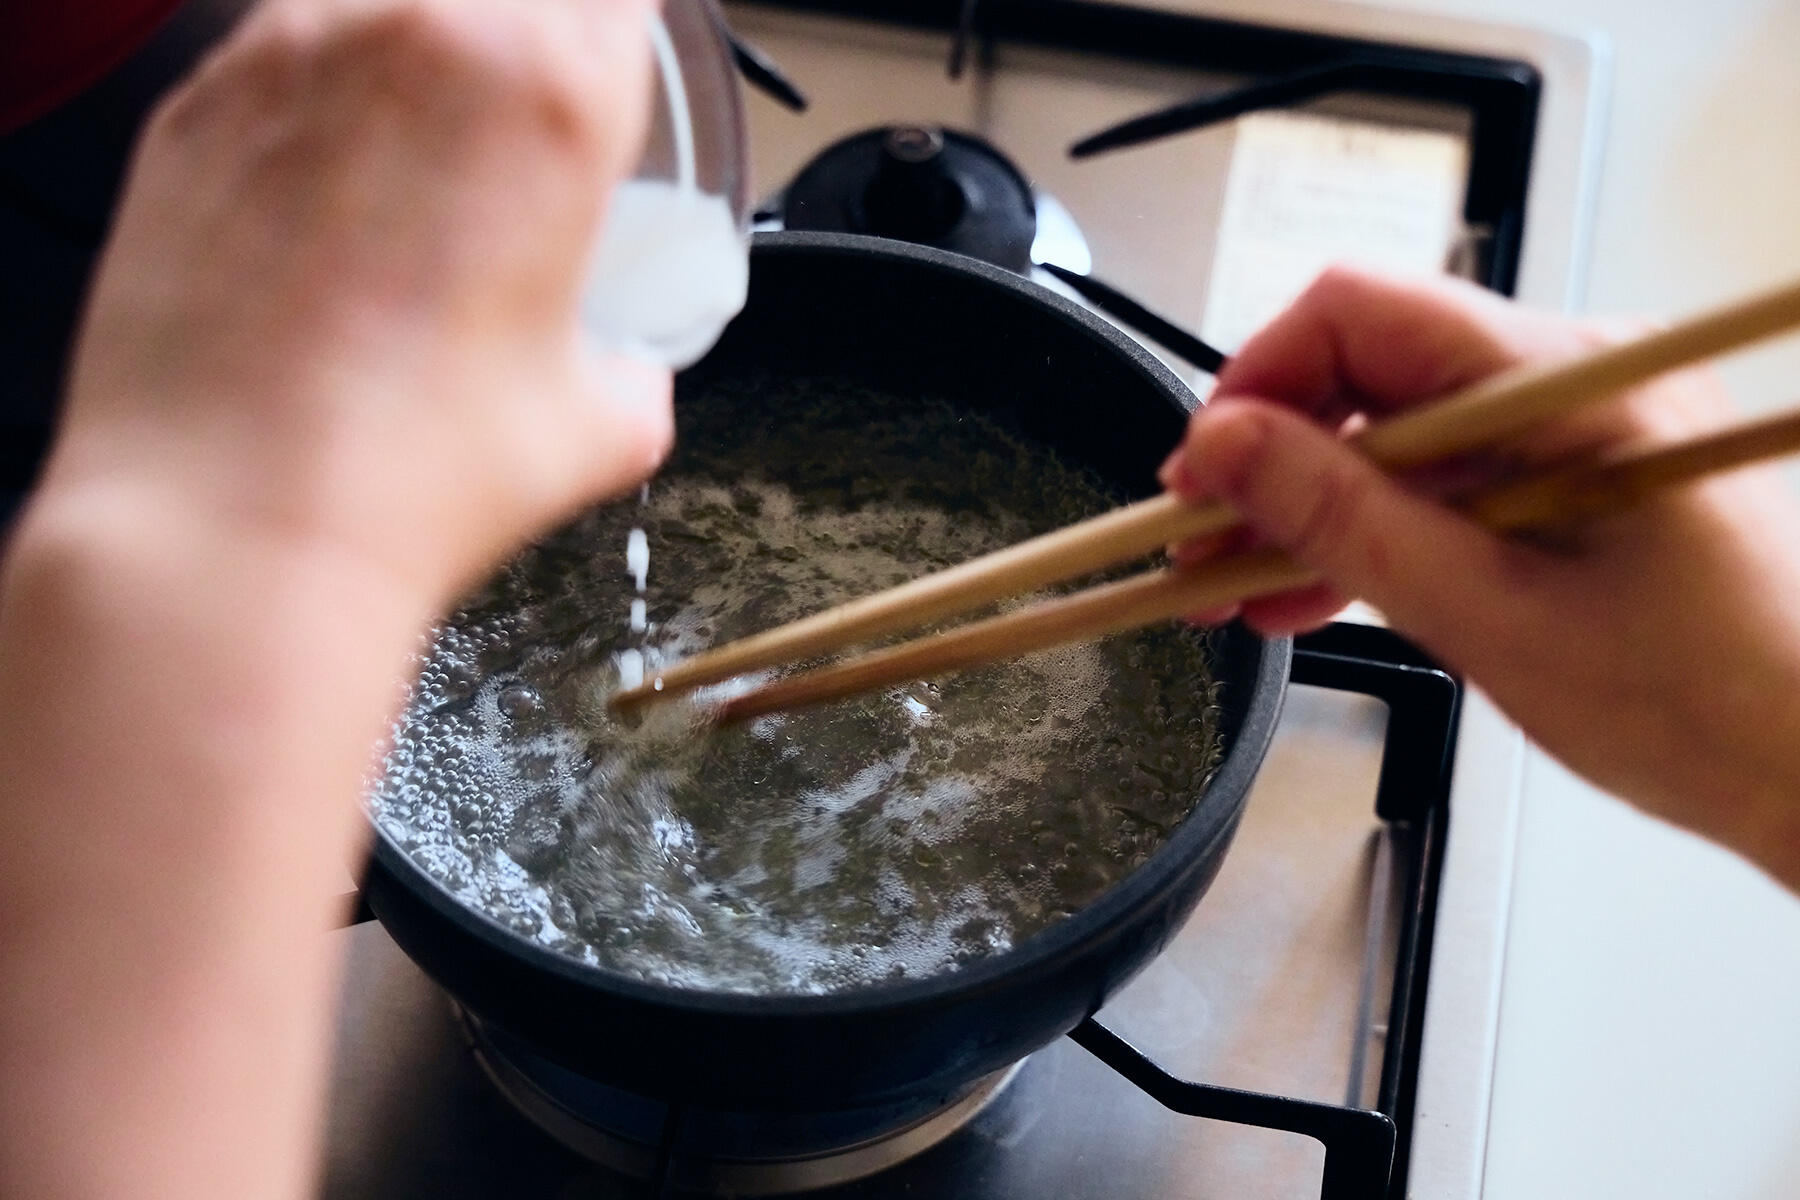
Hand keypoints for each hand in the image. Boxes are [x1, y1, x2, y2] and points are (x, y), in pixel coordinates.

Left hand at [44, 0, 670, 605]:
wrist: (236, 523)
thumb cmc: (408, 474)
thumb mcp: (594, 430)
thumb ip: (633, 373)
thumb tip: (626, 374)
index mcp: (555, 97)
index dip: (618, 37)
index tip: (608, 73)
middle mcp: (428, 39)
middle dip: (523, 46)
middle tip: (515, 134)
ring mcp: (296, 52)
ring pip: (392, 2)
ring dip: (422, 54)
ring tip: (421, 160)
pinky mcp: (199, 97)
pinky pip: (286, 42)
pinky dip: (322, 89)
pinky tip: (331, 190)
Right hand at [1160, 267, 1799, 888]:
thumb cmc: (1712, 704)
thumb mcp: (1490, 616)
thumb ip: (1347, 521)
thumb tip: (1226, 447)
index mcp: (1569, 380)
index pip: (1363, 313)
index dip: (1257, 385)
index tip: (1196, 476)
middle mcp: (1572, 379)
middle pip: (1370, 376)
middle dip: (1268, 461)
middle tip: (1195, 548)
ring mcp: (1573, 430)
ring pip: (1394, 440)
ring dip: (1307, 510)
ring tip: (1229, 589)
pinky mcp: (1570, 482)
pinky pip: (1443, 486)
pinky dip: (1370, 535)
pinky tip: (1304, 594)